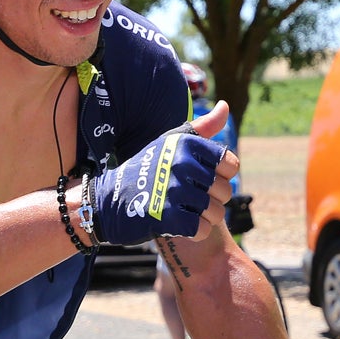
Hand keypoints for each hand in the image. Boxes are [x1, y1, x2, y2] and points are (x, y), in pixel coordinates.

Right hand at [87, 102, 236, 244]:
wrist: (108, 201)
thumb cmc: (146, 170)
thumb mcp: (171, 143)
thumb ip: (202, 127)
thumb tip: (225, 106)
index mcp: (186, 144)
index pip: (231, 164)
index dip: (220, 176)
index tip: (201, 177)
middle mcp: (181, 163)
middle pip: (225, 191)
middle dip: (210, 200)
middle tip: (187, 198)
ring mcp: (174, 190)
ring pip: (216, 212)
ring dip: (202, 217)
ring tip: (182, 210)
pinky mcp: (168, 217)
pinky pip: (202, 229)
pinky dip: (194, 232)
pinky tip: (177, 224)